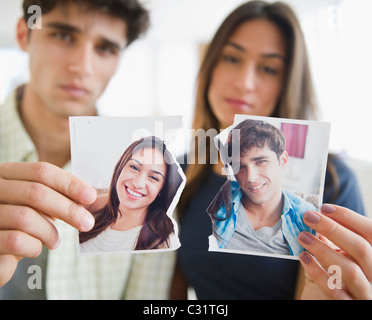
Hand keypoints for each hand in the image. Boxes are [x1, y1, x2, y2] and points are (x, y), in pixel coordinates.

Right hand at [0, 162, 95, 286]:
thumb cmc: (18, 223)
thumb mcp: (37, 205)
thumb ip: (60, 196)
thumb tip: (94, 196)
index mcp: (7, 174)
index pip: (42, 171)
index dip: (70, 183)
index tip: (91, 197)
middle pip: (36, 193)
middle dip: (68, 209)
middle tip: (87, 223)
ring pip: (26, 218)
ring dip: (50, 232)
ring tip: (55, 242)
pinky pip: (15, 240)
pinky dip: (33, 247)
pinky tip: (35, 249)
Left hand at [298, 204, 371, 299]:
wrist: (342, 300)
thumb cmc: (345, 275)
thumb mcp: (347, 255)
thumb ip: (337, 239)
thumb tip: (316, 217)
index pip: (371, 232)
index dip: (349, 217)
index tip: (324, 208)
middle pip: (361, 248)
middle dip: (333, 229)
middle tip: (309, 216)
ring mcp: (367, 294)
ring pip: (350, 271)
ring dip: (323, 250)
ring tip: (302, 236)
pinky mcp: (350, 306)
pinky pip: (335, 291)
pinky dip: (318, 273)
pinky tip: (304, 257)